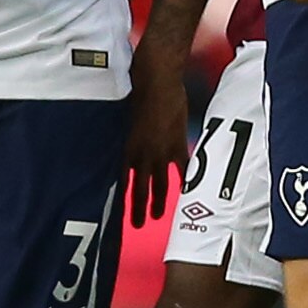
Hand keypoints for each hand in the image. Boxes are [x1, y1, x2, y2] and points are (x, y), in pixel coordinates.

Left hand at [123, 60, 189, 224]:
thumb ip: (129, 138)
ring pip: (160, 185)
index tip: (120, 211)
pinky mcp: (177, 146)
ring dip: (159, 203)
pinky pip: (183, 170)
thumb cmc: (137, 94)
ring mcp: (160, 153)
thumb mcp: (126, 120)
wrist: (157, 83)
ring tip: (159, 216)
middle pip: (140, 189)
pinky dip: (185, 181)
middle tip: (137, 224)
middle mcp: (141, 155)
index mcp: (126, 149)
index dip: (122, 197)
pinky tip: (187, 192)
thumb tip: (129, 146)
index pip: (122, 180)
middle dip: (138, 209)